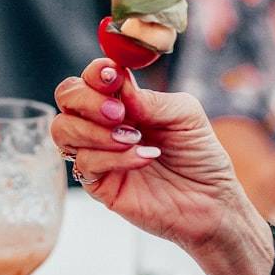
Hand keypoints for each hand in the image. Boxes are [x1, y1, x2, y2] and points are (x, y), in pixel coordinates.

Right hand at [53, 59, 274, 274]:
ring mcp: (98, 154)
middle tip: (119, 112)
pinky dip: (113, 157)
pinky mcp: (99, 184)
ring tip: (132, 137)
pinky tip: (143, 157)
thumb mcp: (186, 115)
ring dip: (95, 130)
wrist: (211, 202)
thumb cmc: (199, 155)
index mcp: (123, 101)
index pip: (92, 78)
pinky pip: (85, 163)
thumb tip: (121, 87)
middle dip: (87, 100)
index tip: (112, 76)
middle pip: (67, 98)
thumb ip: (153, 99)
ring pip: (64, 130)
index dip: (97, 73)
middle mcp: (104, 124)